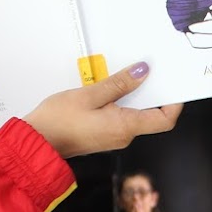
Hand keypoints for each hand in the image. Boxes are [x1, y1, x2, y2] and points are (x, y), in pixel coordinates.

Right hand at [23, 63, 181, 157]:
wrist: (37, 142)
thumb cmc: (58, 121)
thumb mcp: (89, 94)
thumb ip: (119, 83)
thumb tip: (143, 72)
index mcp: (125, 127)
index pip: (164, 119)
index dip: (175, 103)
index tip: (174, 83)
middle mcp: (124, 136)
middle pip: (151, 115)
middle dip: (152, 92)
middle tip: (149, 69)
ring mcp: (114, 137)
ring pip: (135, 114)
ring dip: (134, 95)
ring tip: (126, 74)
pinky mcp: (104, 135)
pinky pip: (122, 117)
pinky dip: (121, 102)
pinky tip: (110, 88)